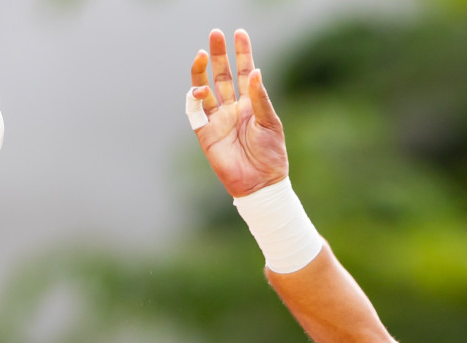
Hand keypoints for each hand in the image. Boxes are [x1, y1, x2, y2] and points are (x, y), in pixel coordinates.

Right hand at [189, 28, 288, 197]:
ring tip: (201, 52)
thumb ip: (260, 98)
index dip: (242, 53)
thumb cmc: (271, 155)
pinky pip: (195, 111)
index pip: (244, 72)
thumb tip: (255, 71)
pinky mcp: (206, 133)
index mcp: (250, 104)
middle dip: (218, 54)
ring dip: (201, 70)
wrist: (261, 184)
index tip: (240, 33)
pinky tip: (201, 87)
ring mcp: (218, 119)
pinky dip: (195, 97)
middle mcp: (232, 108)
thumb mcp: (270, 123)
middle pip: (222, 74)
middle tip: (215, 34)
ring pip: (205, 88)